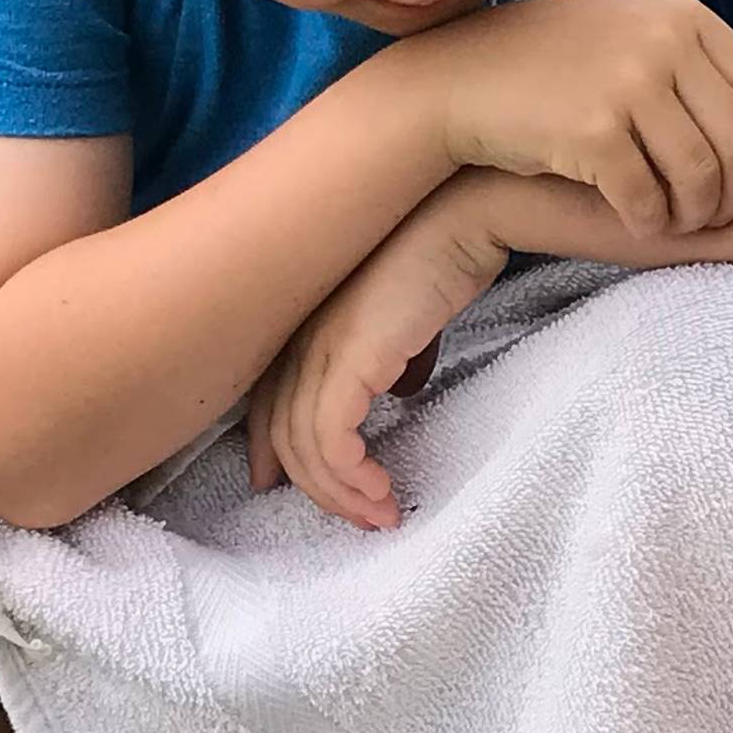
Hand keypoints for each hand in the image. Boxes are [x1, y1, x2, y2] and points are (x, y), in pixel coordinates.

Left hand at [245, 190, 509, 527]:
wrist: (464, 214)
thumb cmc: (446, 250)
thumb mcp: (412, 310)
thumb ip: (396, 352)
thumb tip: (402, 388)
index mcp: (307, 321)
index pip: (269, 398)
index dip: (272, 448)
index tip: (283, 486)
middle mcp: (300, 334)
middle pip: (281, 430)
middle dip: (313, 485)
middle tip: (353, 517)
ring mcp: (319, 347)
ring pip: (303, 445)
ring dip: (341, 492)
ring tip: (380, 516)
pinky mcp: (349, 360)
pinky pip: (331, 439)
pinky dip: (352, 476)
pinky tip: (383, 492)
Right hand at [409, 0, 732, 236]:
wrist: (461, 78)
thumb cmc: (554, 69)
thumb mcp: (633, 37)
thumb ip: (694, 68)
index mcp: (685, 18)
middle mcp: (664, 43)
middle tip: (717, 219)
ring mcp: (628, 84)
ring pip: (700, 177)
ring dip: (694, 215)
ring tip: (676, 223)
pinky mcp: (592, 131)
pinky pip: (646, 199)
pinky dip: (649, 223)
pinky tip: (637, 226)